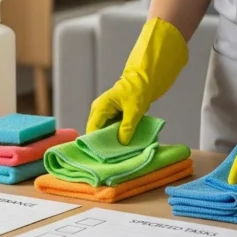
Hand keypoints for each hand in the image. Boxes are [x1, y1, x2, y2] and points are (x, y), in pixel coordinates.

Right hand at [86, 17, 187, 143]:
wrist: (144, 79)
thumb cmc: (137, 91)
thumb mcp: (134, 111)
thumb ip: (127, 128)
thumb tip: (122, 143)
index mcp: (100, 108)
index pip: (92, 130)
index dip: (96, 143)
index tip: (103, 155)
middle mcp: (98, 111)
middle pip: (96, 132)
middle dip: (103, 143)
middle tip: (111, 156)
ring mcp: (105, 113)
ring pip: (104, 131)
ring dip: (110, 140)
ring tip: (117, 152)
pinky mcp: (112, 115)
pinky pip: (111, 128)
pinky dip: (116, 135)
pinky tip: (122, 144)